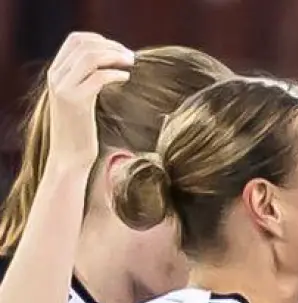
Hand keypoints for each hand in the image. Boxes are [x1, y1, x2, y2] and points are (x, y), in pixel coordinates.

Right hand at [44, 33, 134, 172]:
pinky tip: (126, 78)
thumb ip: (86, 79)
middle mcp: (56, 77)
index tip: (120, 50)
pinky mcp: (76, 102)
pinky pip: (98, 77)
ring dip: (115, 56)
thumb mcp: (80, 99)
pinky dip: (115, 73)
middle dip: (111, 46)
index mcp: (56, 72)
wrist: (69, 157)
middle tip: (131, 57)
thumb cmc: (81, 130)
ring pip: (90, 57)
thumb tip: (113, 63)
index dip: (101, 40)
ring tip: (131, 63)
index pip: (76, 40)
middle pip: (84, 45)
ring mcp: (64, 88)